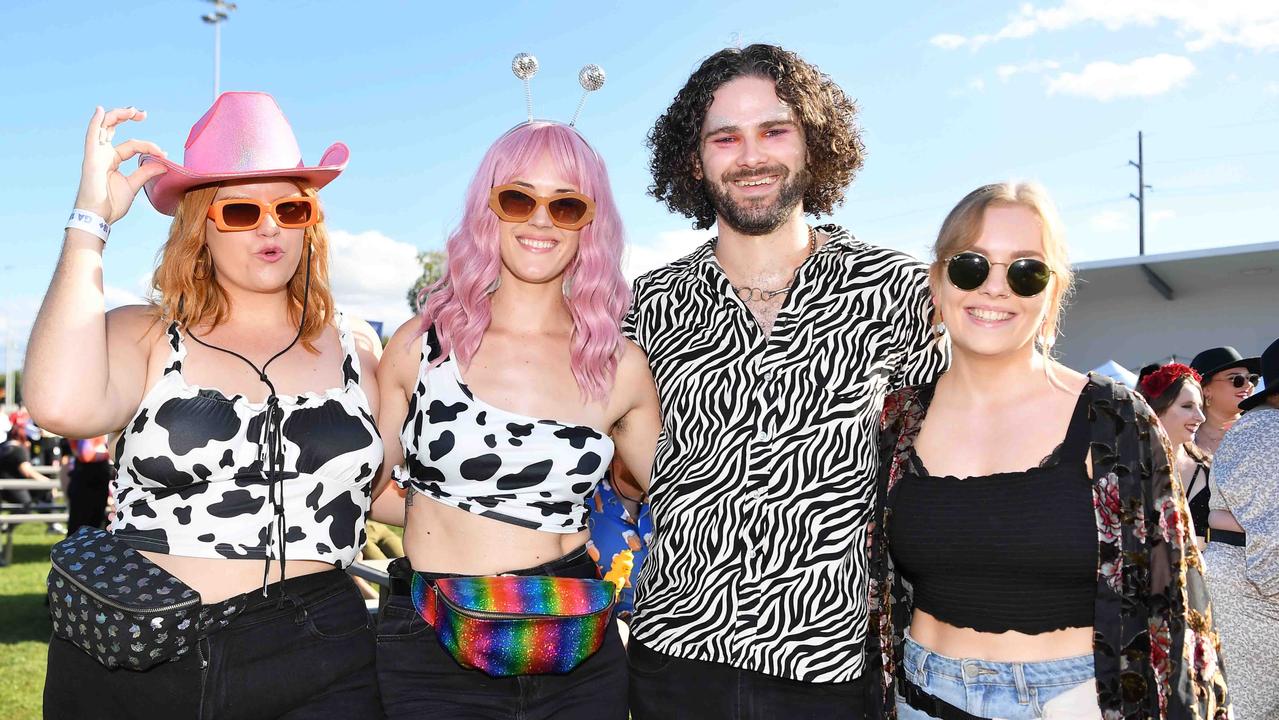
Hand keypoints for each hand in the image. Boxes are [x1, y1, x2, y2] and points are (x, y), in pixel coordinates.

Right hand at [73, 106, 167, 223]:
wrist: (99, 217)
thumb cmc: (111, 204)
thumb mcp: (134, 185)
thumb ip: (146, 172)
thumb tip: (163, 163)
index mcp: (112, 159)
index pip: (133, 145)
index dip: (149, 147)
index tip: (164, 154)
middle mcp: (103, 153)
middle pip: (112, 127)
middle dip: (126, 116)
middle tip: (143, 114)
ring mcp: (96, 154)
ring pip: (103, 127)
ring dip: (117, 115)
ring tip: (132, 111)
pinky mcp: (91, 159)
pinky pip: (92, 136)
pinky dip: (95, 123)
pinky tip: (101, 111)